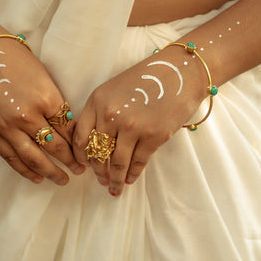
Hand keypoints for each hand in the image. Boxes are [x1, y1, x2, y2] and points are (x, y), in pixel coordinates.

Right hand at [0, 36, 84, 184]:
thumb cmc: (17, 61)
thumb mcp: (45, 79)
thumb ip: (56, 104)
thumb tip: (69, 128)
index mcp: (45, 99)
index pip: (68, 128)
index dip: (79, 141)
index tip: (87, 150)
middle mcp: (27, 116)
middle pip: (54, 146)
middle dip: (70, 160)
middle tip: (81, 170)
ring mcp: (7, 127)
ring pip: (34, 158)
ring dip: (51, 172)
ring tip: (63, 179)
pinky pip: (12, 157)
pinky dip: (25, 170)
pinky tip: (37, 177)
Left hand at [72, 46, 206, 195]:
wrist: (180, 72)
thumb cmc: (146, 79)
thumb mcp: (114, 88)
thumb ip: (101, 111)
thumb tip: (94, 142)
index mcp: (97, 101)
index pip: (80, 137)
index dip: (80, 156)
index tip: (84, 166)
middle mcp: (111, 115)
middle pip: (97, 153)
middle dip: (98, 172)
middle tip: (101, 181)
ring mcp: (133, 127)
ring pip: (117, 163)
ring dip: (115, 179)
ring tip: (114, 188)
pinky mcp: (154, 136)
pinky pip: (138, 162)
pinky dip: (133, 174)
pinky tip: (131, 178)